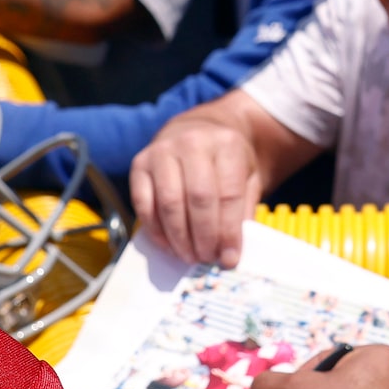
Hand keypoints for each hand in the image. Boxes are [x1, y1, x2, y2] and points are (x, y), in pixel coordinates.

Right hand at [129, 113, 263, 266]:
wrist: (198, 129)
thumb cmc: (226, 160)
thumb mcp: (248, 176)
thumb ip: (243, 209)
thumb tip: (231, 251)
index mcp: (226, 144)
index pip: (228, 194)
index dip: (229, 231)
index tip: (229, 258)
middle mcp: (192, 142)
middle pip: (198, 198)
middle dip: (204, 236)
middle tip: (207, 259)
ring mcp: (162, 151)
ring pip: (169, 202)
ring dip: (179, 237)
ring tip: (190, 256)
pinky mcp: (140, 163)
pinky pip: (144, 203)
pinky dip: (155, 230)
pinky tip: (168, 245)